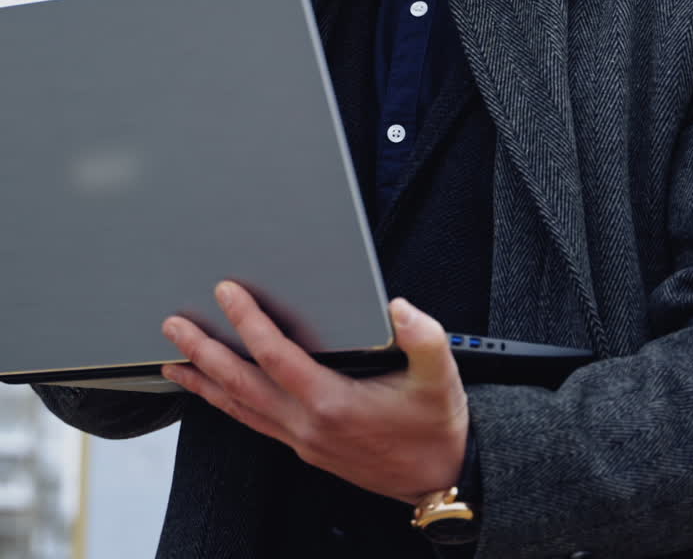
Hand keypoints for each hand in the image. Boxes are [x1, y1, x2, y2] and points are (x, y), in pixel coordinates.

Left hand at [161, 281, 468, 503]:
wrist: (442, 478)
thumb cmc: (436, 425)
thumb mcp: (440, 376)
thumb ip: (423, 337)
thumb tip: (399, 307)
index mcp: (333, 403)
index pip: (276, 356)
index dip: (247, 321)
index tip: (226, 292)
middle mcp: (309, 425)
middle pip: (241, 385)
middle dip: (203, 353)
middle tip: (173, 327)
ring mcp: (303, 440)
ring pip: (240, 409)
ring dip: (204, 383)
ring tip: (173, 363)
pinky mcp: (306, 448)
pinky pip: (254, 422)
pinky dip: (227, 405)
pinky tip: (216, 393)